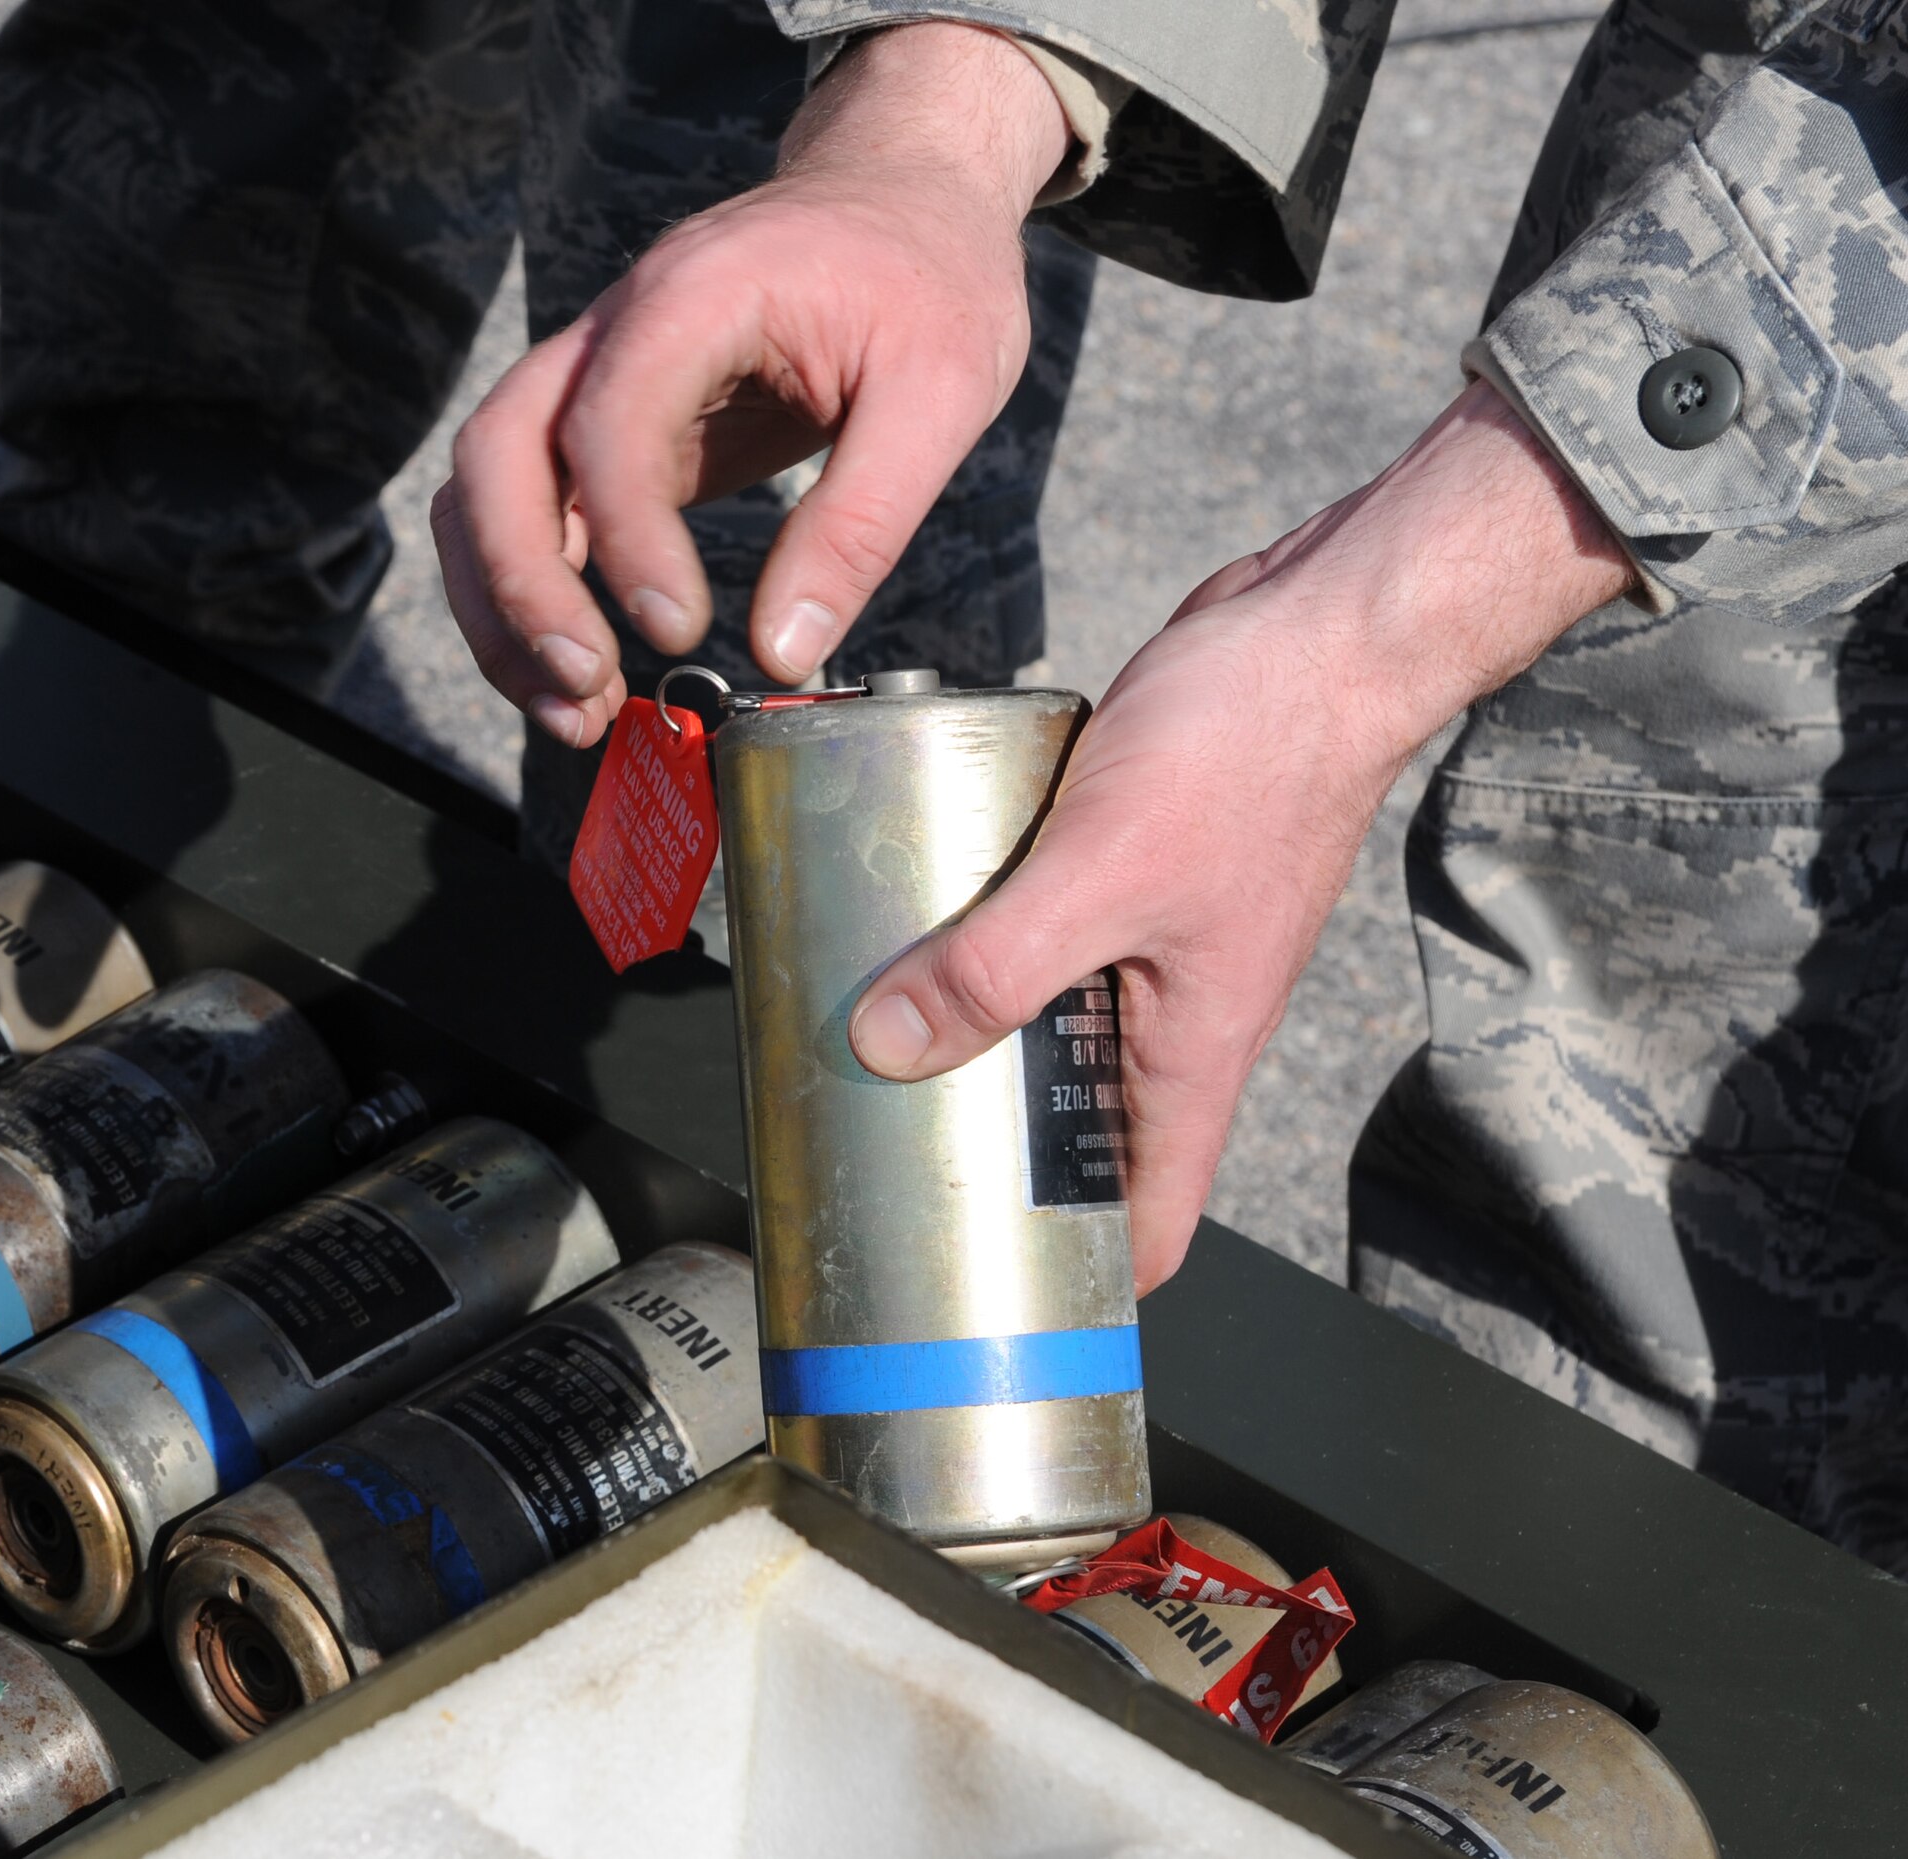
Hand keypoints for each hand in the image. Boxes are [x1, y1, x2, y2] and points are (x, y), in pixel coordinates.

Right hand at [431, 23, 1070, 747]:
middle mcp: (618, 330)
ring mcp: (603, 378)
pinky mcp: (618, 429)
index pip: (607, 421)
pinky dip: (538, 595)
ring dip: (505, 606)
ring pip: (488, 487)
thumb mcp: (942, 391)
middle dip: (520, 583)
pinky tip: (586, 674)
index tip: (677, 631)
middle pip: (498, 452)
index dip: (625, 537)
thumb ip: (862, 520)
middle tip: (586, 689)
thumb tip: (785, 650)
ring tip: (575, 713)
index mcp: (695, 296)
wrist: (904, 197)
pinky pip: (538, 510)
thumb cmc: (930, 276)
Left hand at [845, 381, 1636, 1291]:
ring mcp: (1154, 940)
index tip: (996, 1300)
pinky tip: (925, 916)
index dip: (1082, 1277)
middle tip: (888, 1154)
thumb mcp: (1102, 874)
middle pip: (1082, 1130)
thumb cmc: (1253, 755)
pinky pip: (1050, 933)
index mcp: (1193, 1054)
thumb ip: (995, 966)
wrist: (1316, 631)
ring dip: (980, 1034)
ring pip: (1057, 1024)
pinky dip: (992, 938)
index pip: (1149, 1219)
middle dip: (994, 1150)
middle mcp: (1176, 1014)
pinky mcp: (1129, 867)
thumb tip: (891, 1045)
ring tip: (875, 1037)